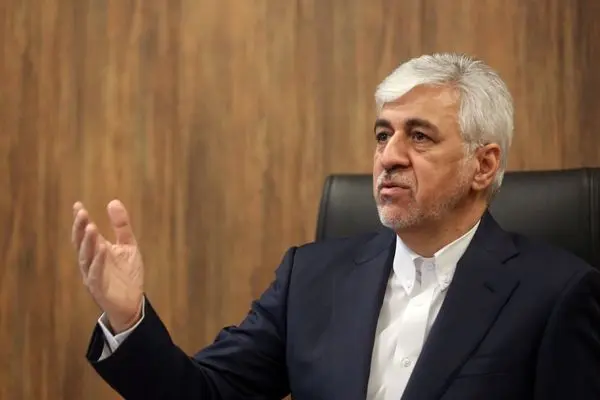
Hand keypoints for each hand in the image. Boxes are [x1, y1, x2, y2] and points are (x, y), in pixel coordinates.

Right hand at [72, 199, 144, 333]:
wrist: (133, 302)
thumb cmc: (127, 274)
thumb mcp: (128, 246)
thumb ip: (121, 226)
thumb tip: (113, 201)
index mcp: (97, 251)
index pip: (85, 234)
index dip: (80, 220)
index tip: (78, 205)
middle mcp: (91, 262)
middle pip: (82, 244)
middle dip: (80, 228)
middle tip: (81, 213)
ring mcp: (93, 275)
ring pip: (86, 258)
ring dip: (88, 243)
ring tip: (90, 227)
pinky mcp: (99, 288)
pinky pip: (96, 274)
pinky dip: (98, 262)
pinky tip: (102, 249)